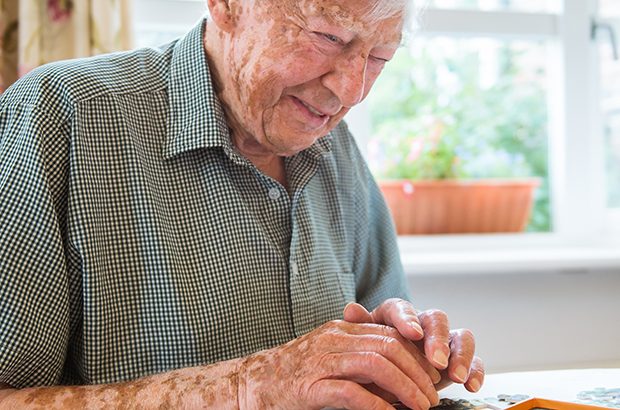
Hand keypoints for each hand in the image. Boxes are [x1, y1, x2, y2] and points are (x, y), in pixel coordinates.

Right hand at [237, 320, 440, 409]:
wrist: (251, 383)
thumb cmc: (295, 373)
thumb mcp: (331, 356)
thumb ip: (360, 357)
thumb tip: (400, 376)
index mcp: (341, 329)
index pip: (389, 334)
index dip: (417, 355)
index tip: (434, 376)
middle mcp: (334, 338)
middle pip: (388, 347)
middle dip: (417, 372)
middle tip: (433, 396)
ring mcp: (321, 360)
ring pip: (375, 365)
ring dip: (404, 388)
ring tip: (420, 407)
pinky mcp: (310, 386)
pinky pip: (350, 392)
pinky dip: (376, 404)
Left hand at [343, 300, 484, 392]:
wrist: (379, 382)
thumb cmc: (370, 360)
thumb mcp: (361, 346)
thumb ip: (360, 328)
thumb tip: (351, 309)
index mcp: (394, 316)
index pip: (402, 308)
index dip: (408, 319)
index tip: (412, 333)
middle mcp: (421, 325)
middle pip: (435, 319)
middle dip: (437, 339)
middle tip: (436, 359)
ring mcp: (441, 342)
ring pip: (460, 336)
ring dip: (460, 355)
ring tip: (455, 376)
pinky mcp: (455, 361)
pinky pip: (473, 360)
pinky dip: (474, 371)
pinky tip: (470, 385)